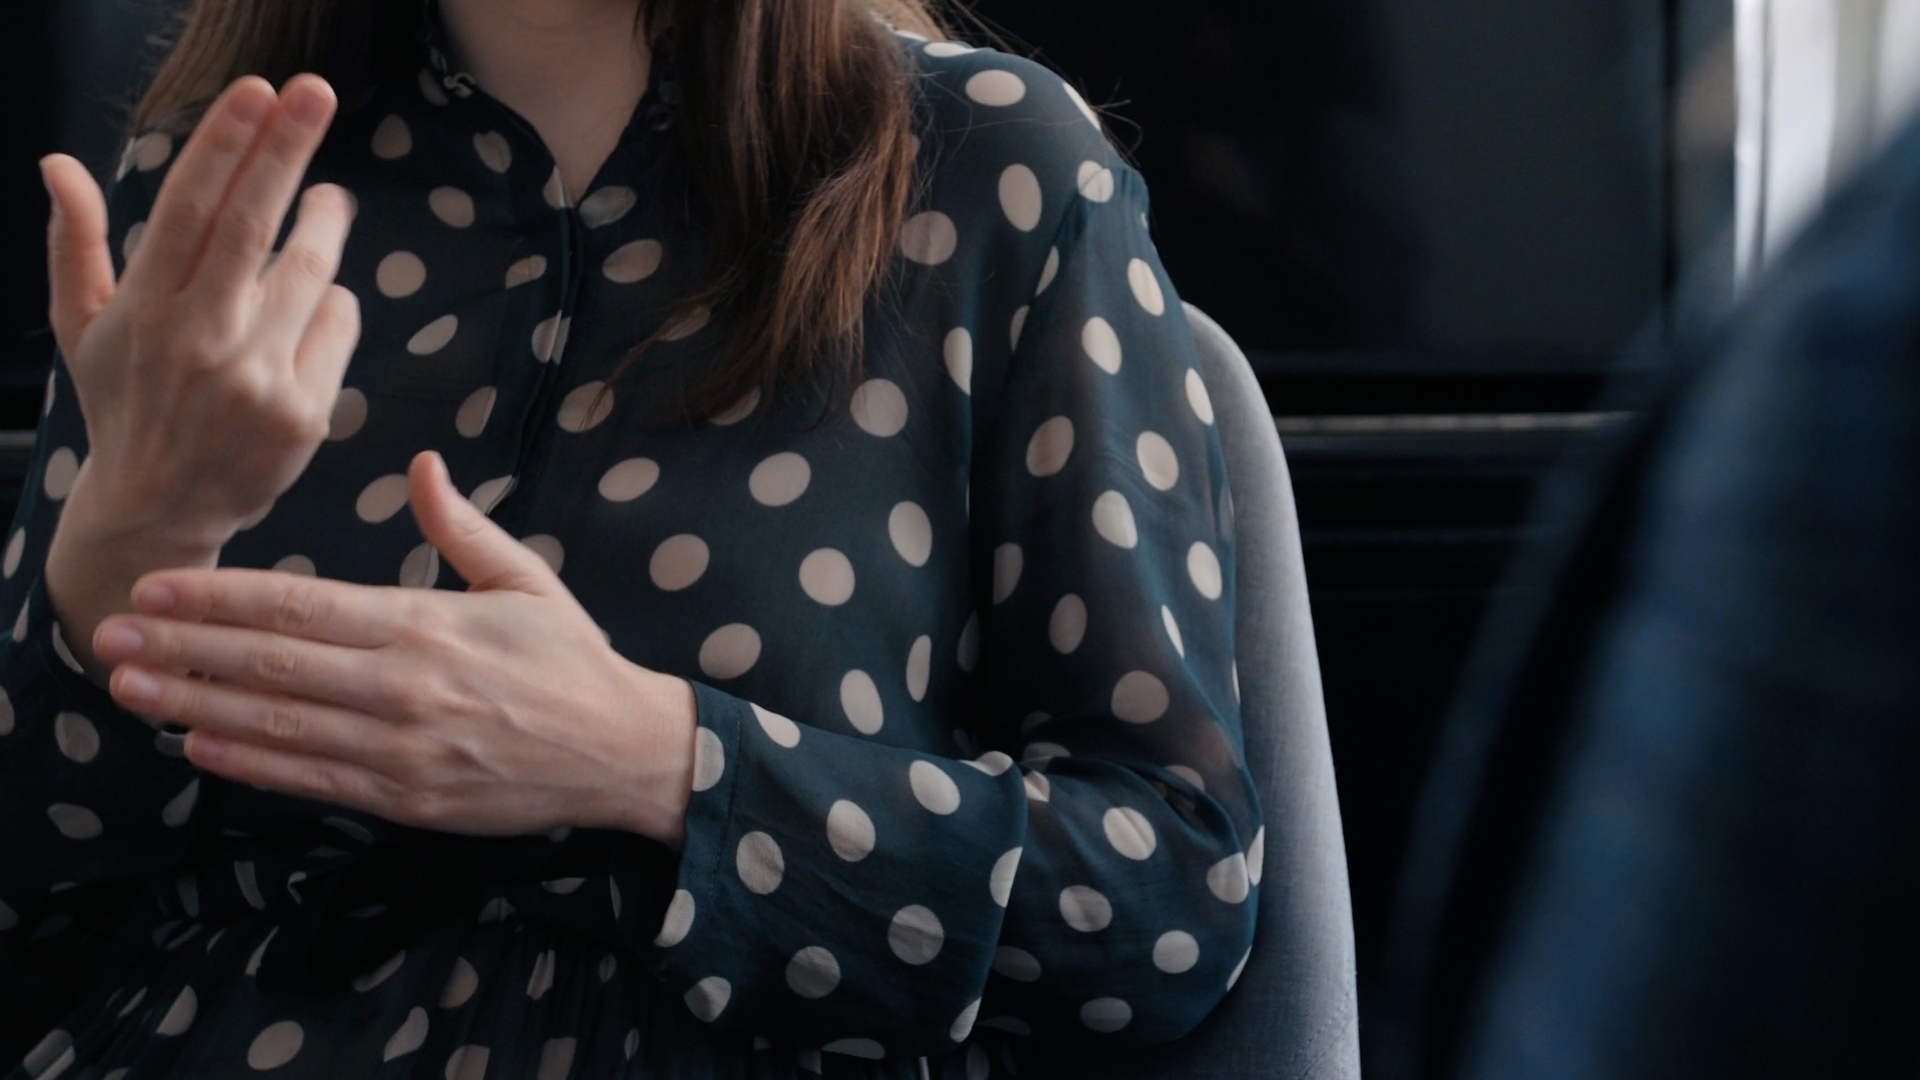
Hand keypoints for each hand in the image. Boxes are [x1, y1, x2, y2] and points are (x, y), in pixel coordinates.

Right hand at [41, 72, 358, 541]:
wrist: (160, 511)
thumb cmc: (123, 402)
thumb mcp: (83, 327)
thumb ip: (77, 244)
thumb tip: (59, 164)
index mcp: (143, 312)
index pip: (188, 211)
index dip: (225, 147)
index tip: (256, 93)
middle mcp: (201, 342)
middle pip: (252, 226)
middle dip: (286, 150)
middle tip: (316, 91)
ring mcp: (257, 379)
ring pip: (311, 273)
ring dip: (323, 224)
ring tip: (327, 198)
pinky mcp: (304, 412)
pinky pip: (338, 326)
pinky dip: (334, 302)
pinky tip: (318, 297)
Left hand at [89, 451, 700, 846]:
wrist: (622, 751)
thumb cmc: (571, 660)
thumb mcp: (526, 579)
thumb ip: (461, 525)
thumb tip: (420, 464)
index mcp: (426, 623)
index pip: (298, 605)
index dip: (216, 599)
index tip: (153, 590)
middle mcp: (403, 685)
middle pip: (270, 664)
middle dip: (181, 650)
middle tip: (107, 640)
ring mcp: (401, 748)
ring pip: (277, 725)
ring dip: (195, 708)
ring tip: (130, 693)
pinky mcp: (406, 798)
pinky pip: (312, 780)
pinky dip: (251, 766)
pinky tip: (200, 749)